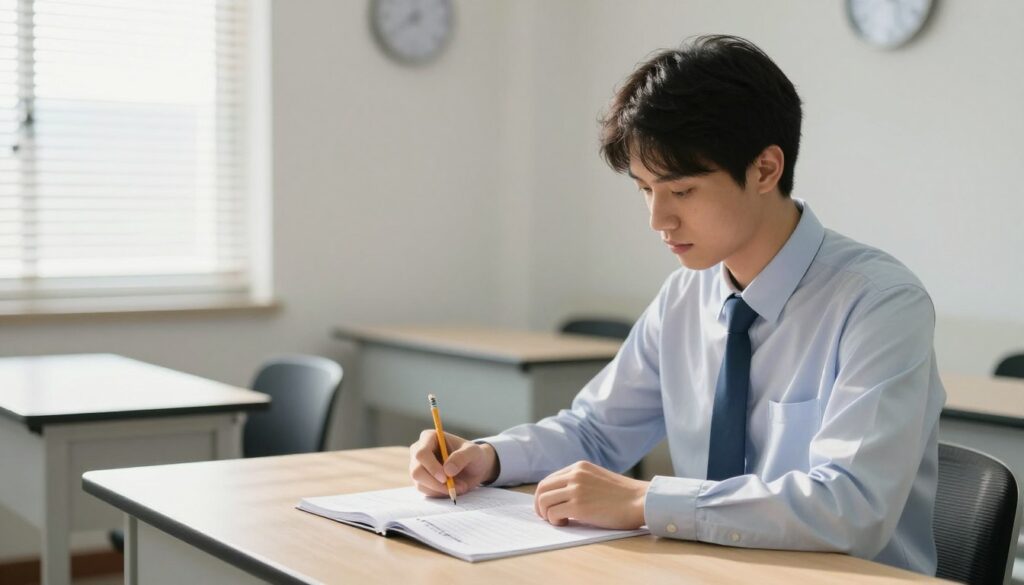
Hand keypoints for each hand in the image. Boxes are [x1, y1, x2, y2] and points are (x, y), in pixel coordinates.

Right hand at [409, 430, 498, 497]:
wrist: (473, 468)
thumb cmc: (473, 455)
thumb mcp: (473, 452)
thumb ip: (462, 457)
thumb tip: (448, 470)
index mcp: (429, 437)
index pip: (421, 453)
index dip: (431, 467)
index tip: (445, 478)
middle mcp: (418, 451)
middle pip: (416, 471)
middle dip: (435, 483)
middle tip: (453, 487)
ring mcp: (417, 466)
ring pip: (420, 483)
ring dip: (441, 489)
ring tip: (460, 486)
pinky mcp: (421, 480)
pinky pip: (425, 491)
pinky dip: (440, 493)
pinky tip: (452, 488)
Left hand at [534, 460, 648, 528]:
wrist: (641, 501)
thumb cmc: (623, 495)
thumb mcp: (598, 479)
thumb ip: (580, 482)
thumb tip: (561, 497)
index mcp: (579, 467)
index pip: (549, 479)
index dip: (544, 495)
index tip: (547, 507)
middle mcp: (575, 475)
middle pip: (542, 489)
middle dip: (539, 505)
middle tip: (546, 516)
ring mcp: (576, 489)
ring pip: (544, 500)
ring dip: (546, 514)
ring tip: (558, 521)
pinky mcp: (579, 506)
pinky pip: (553, 513)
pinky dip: (554, 521)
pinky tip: (565, 523)